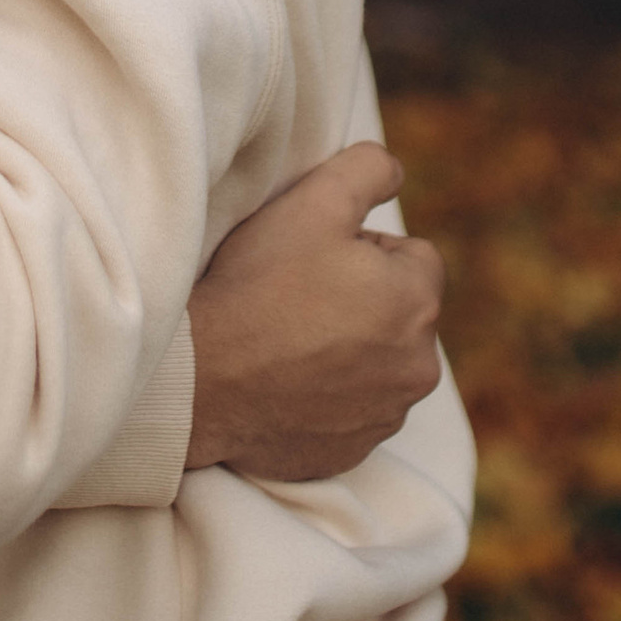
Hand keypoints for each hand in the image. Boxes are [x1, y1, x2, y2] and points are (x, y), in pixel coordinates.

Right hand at [183, 144, 444, 482]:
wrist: (203, 380)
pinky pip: (353, 407)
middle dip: (363, 299)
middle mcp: (417, 368)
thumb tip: (396, 172)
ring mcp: (386, 415)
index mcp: (417, 303)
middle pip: (399, 311)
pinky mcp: (354, 450)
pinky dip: (328, 392)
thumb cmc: (258, 286)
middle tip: (298, 295)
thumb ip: (369, 169)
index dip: (362, 248)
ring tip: (288, 338)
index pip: (413, 256)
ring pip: (379, 360)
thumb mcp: (313, 201)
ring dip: (348, 347)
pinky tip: (284, 378)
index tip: (316, 258)